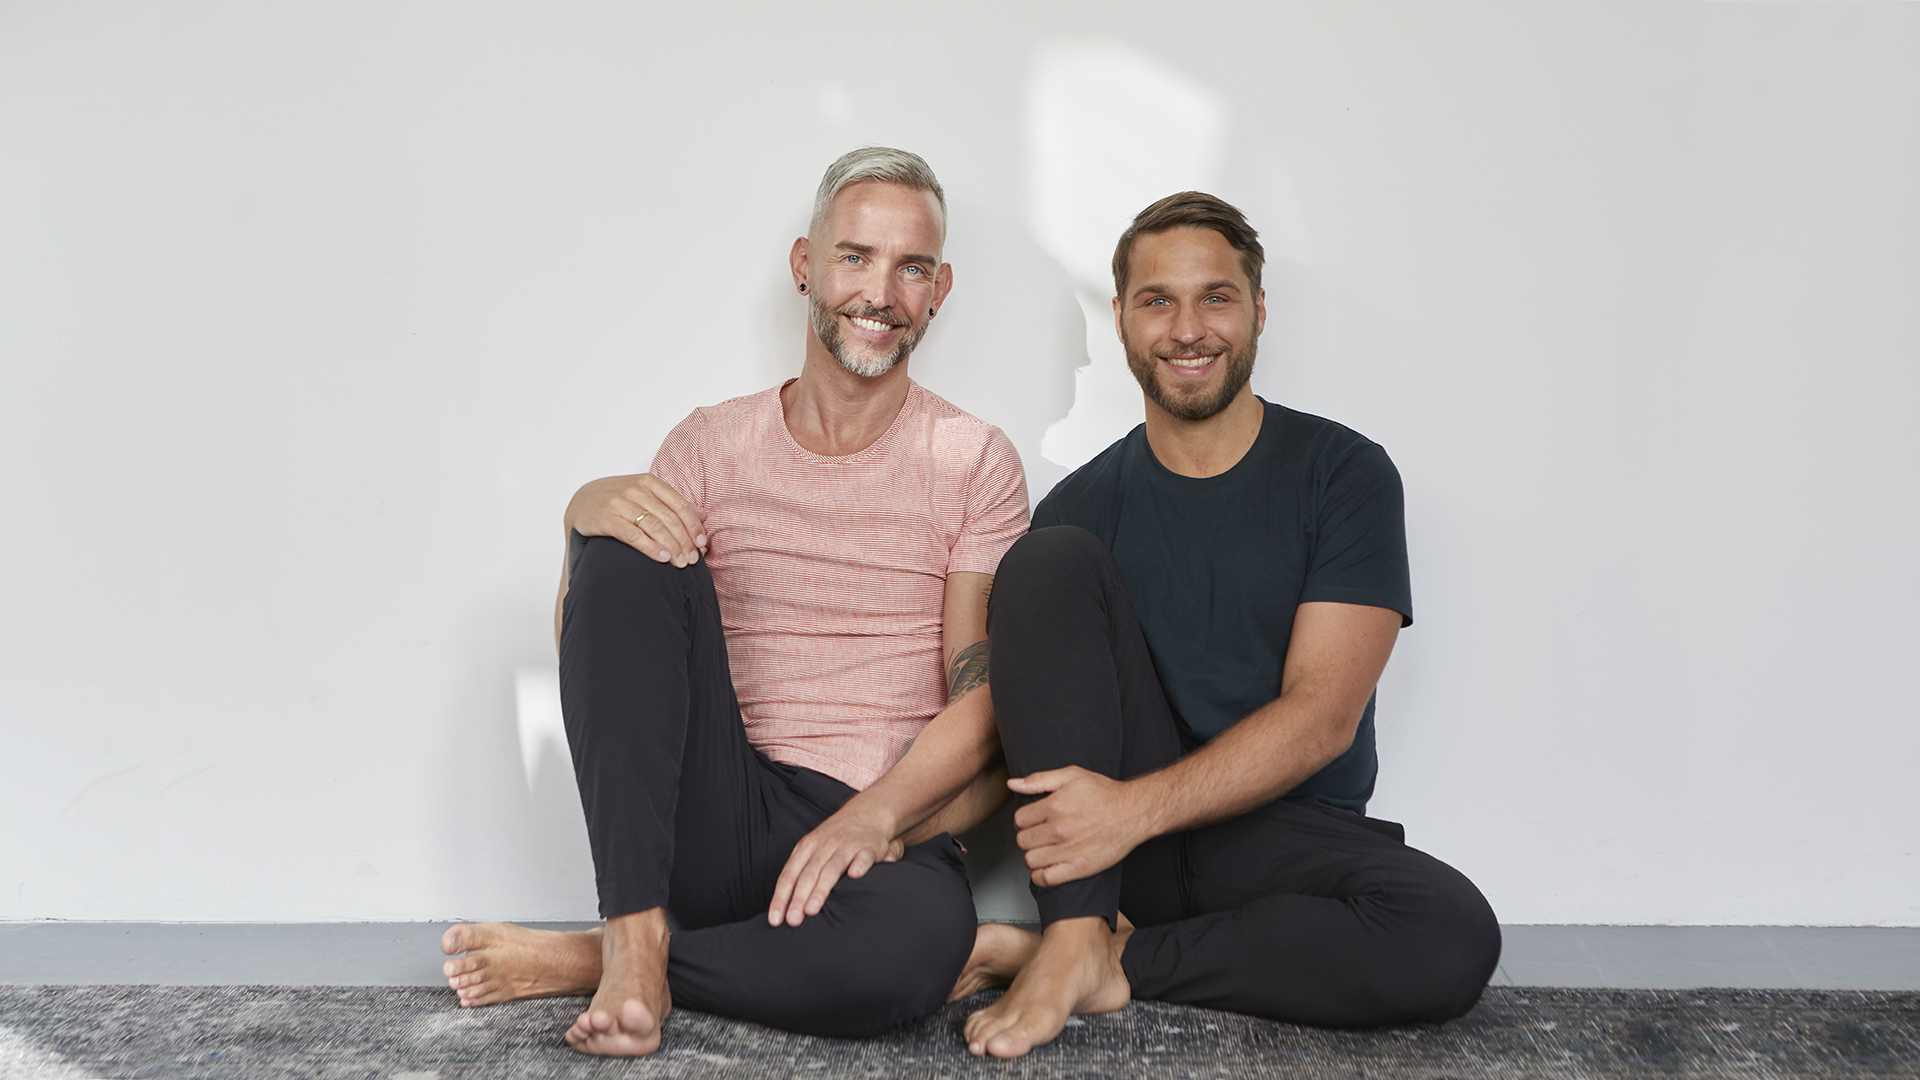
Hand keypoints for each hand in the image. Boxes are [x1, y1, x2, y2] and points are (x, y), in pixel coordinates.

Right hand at [566, 474, 706, 566]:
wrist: (581, 502)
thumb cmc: (618, 500)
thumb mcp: (646, 495)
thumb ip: (673, 503)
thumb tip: (704, 515)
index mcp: (650, 482)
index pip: (680, 505)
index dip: (693, 526)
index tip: (701, 544)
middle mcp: (636, 489)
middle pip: (669, 518)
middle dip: (684, 541)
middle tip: (693, 559)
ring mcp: (621, 503)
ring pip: (654, 527)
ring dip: (671, 547)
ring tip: (680, 563)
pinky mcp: (607, 518)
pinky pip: (633, 535)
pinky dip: (650, 547)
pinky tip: (662, 558)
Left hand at [767, 802, 904, 926]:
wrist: (866, 812)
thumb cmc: (834, 839)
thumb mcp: (812, 849)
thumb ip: (800, 874)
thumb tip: (784, 907)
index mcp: (806, 847)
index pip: (789, 875)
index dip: (781, 897)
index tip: (775, 920)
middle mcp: (824, 846)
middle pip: (808, 874)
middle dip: (798, 898)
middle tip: (793, 920)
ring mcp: (846, 846)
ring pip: (831, 869)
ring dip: (821, 889)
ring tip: (812, 910)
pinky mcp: (868, 848)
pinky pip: (863, 857)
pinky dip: (859, 866)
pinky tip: (854, 877)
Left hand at [1009, 766, 1148, 886]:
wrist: (1132, 812)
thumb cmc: (1104, 794)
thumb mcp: (1071, 776)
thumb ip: (1039, 779)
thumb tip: (1013, 784)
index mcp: (1054, 806)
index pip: (1019, 820)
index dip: (1024, 819)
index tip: (1032, 820)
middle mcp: (1059, 830)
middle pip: (1022, 840)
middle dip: (1028, 836)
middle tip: (1039, 834)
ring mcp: (1068, 850)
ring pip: (1030, 860)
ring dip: (1033, 855)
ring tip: (1043, 849)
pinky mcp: (1079, 868)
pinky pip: (1046, 878)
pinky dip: (1040, 875)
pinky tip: (1047, 866)